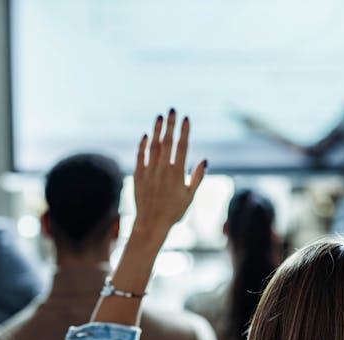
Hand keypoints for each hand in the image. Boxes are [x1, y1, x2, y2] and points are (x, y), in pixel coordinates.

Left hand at [132, 109, 206, 239]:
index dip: (184, 131)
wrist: (151, 225)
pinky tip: (146, 135)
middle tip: (172, 109)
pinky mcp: (138, 176)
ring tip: (160, 116)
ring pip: (153, 146)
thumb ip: (197, 177)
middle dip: (170, 124)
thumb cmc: (174, 212)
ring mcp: (149, 172)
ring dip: (156, 130)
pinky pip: (140, 157)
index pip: (182, 147)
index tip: (186, 118)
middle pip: (167, 142)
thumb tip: (204, 160)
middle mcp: (163, 170)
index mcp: (178, 174)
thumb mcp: (190, 197)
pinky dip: (142, 145)